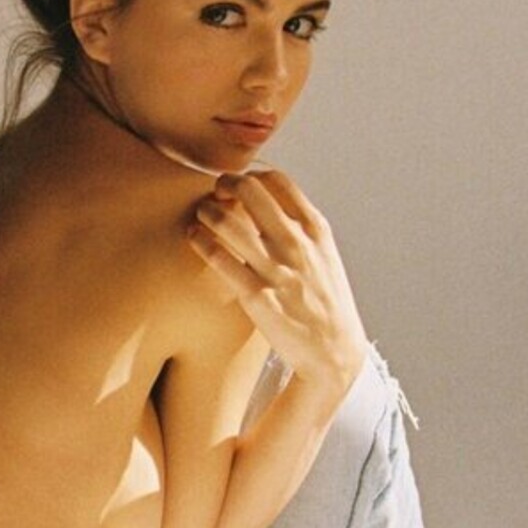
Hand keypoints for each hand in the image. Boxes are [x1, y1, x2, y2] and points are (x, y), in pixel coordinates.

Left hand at [187, 169, 367, 391]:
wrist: (334, 352)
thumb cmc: (325, 301)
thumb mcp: (325, 255)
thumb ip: (301, 227)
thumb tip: (271, 199)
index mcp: (316, 229)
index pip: (277, 180)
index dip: (250, 175)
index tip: (238, 186)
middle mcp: (297, 244)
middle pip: (250, 189)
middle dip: (224, 184)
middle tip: (214, 193)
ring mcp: (277, 269)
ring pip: (228, 220)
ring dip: (206, 209)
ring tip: (201, 213)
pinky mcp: (257, 296)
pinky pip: (219, 258)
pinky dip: (200, 240)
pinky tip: (193, 236)